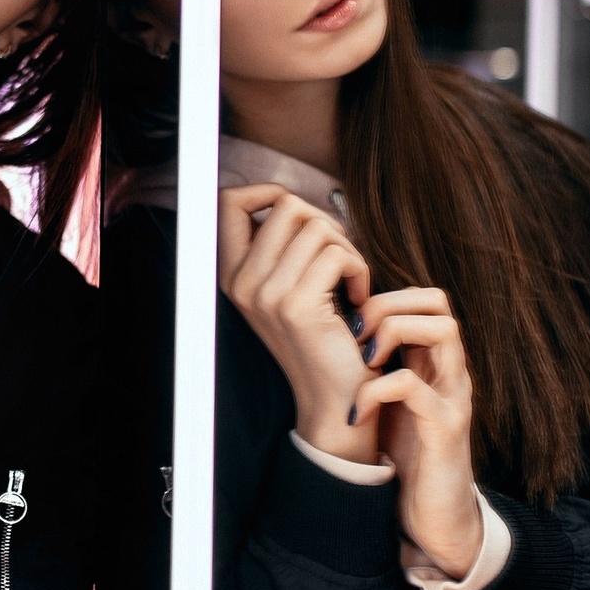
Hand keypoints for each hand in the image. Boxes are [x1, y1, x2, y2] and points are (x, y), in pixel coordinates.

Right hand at [218, 183, 376, 462]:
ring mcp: (265, 295)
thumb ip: (279, 246)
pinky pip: (337, 254)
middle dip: (324, 222)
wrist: (333, 398)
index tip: (300, 216)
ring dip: (347, 249)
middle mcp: (240, 283)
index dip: (267, 192)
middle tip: (338, 258)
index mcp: (231, 275)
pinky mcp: (297, 306)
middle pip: (286, 205)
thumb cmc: (321, 337)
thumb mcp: (287, 287)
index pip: (229, 201)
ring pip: (317, 226)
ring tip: (349, 280)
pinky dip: (359, 270)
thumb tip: (286, 199)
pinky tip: (358, 298)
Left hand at [350, 287, 481, 578]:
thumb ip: (376, 368)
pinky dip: (376, 390)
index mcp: (433, 363)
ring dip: (391, 334)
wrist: (432, 520)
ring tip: (361, 364)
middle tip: (353, 337)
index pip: (424, 298)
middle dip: (387, 305)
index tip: (348, 326)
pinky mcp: (445, 430)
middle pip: (437, 301)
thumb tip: (333, 334)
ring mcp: (452, 398)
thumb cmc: (406, 459)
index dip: (384, 297)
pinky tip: (356, 412)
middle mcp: (449, 373)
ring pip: (443, 330)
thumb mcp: (387, 401)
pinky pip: (414, 387)